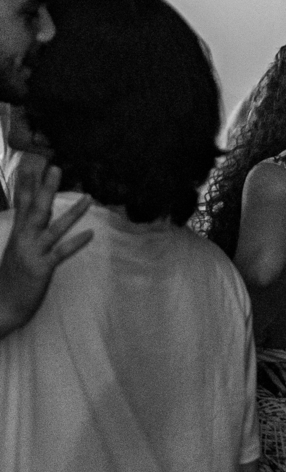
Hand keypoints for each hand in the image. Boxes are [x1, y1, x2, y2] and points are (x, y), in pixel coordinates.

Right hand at [0, 160, 91, 338]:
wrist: (2, 306)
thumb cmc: (9, 281)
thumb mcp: (14, 253)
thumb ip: (24, 236)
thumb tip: (33, 221)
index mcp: (16, 235)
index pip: (20, 204)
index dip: (25, 184)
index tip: (30, 165)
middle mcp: (23, 239)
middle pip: (36, 208)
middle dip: (46, 188)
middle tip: (56, 168)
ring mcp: (32, 252)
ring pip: (53, 226)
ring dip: (72, 211)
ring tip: (88, 197)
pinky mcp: (42, 268)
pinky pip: (62, 251)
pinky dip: (77, 242)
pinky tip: (91, 233)